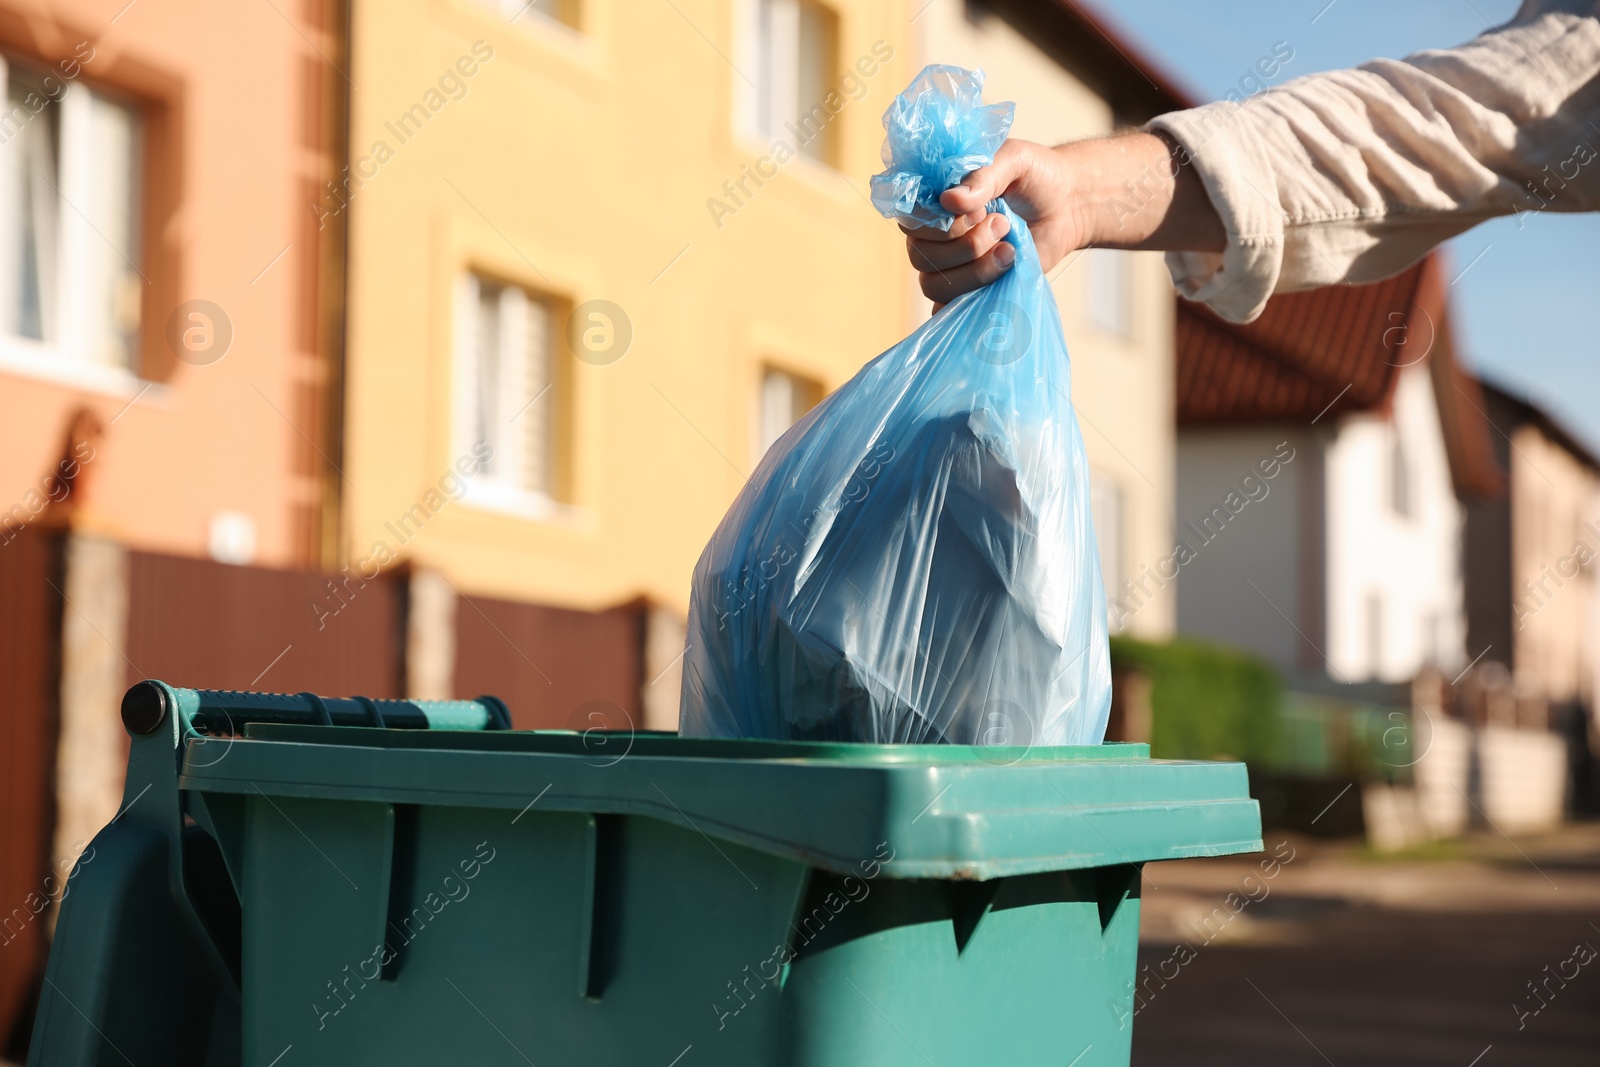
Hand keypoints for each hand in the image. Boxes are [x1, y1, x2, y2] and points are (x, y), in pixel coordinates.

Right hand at [902, 140, 1085, 305]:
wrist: (1068, 207)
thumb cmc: (1036, 178)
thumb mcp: (1014, 161)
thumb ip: (983, 176)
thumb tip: (949, 200)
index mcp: (934, 200)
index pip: (911, 222)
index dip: (942, 224)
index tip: (979, 211)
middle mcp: (933, 236)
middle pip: (921, 257)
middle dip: (967, 245)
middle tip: (1002, 224)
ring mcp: (949, 266)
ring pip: (935, 285)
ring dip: (976, 271)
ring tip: (1009, 251)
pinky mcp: (968, 290)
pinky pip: (948, 309)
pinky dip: (972, 299)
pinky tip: (1001, 277)